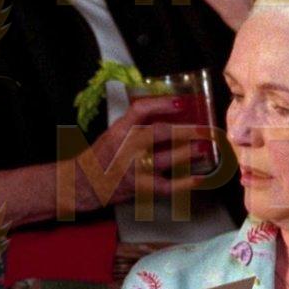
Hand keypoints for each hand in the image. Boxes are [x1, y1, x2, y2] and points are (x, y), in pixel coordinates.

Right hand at [74, 95, 211, 210]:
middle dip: (185, 130)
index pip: (140, 110)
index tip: (181, 102)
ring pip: (166, 158)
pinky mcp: (139, 187)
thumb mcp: (112, 134)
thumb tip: (167, 114)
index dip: (162, 104)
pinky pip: (166, 186)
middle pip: (159, 133)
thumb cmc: (100, 157)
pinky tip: (200, 178)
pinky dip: (185, 183)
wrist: (83, 184)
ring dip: (189, 152)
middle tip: (204, 128)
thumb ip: (135, 125)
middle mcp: (126, 148)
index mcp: (118, 131)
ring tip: (205, 147)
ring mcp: (133, 169)